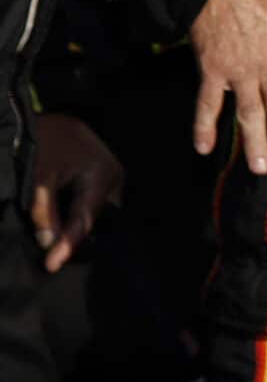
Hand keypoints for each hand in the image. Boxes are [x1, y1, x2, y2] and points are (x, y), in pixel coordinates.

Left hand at [27, 114, 122, 273]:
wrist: (37, 116)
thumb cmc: (42, 142)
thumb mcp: (39, 177)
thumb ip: (44, 211)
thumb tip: (49, 244)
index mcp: (102, 174)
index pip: (84, 218)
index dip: (68, 244)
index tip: (52, 266)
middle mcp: (114, 175)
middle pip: (94, 215)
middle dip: (76, 235)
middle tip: (54, 259)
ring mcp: (110, 173)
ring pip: (94, 209)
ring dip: (76, 224)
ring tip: (59, 246)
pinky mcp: (100, 172)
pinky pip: (91, 200)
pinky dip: (77, 212)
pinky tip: (63, 224)